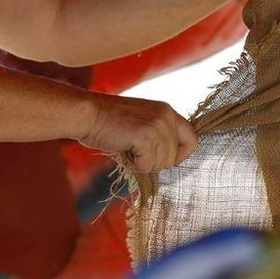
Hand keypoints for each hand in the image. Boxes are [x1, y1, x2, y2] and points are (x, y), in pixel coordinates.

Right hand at [78, 94, 198, 174]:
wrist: (87, 114)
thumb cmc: (109, 121)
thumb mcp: (142, 122)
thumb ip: (159, 134)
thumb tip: (169, 159)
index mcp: (167, 111)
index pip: (192, 139)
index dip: (179, 155)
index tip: (162, 159)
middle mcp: (167, 116)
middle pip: (174, 158)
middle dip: (154, 161)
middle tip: (134, 149)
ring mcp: (157, 126)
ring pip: (161, 165)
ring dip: (142, 163)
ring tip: (127, 146)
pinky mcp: (145, 137)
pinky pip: (146, 166)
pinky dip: (133, 164)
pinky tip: (122, 149)